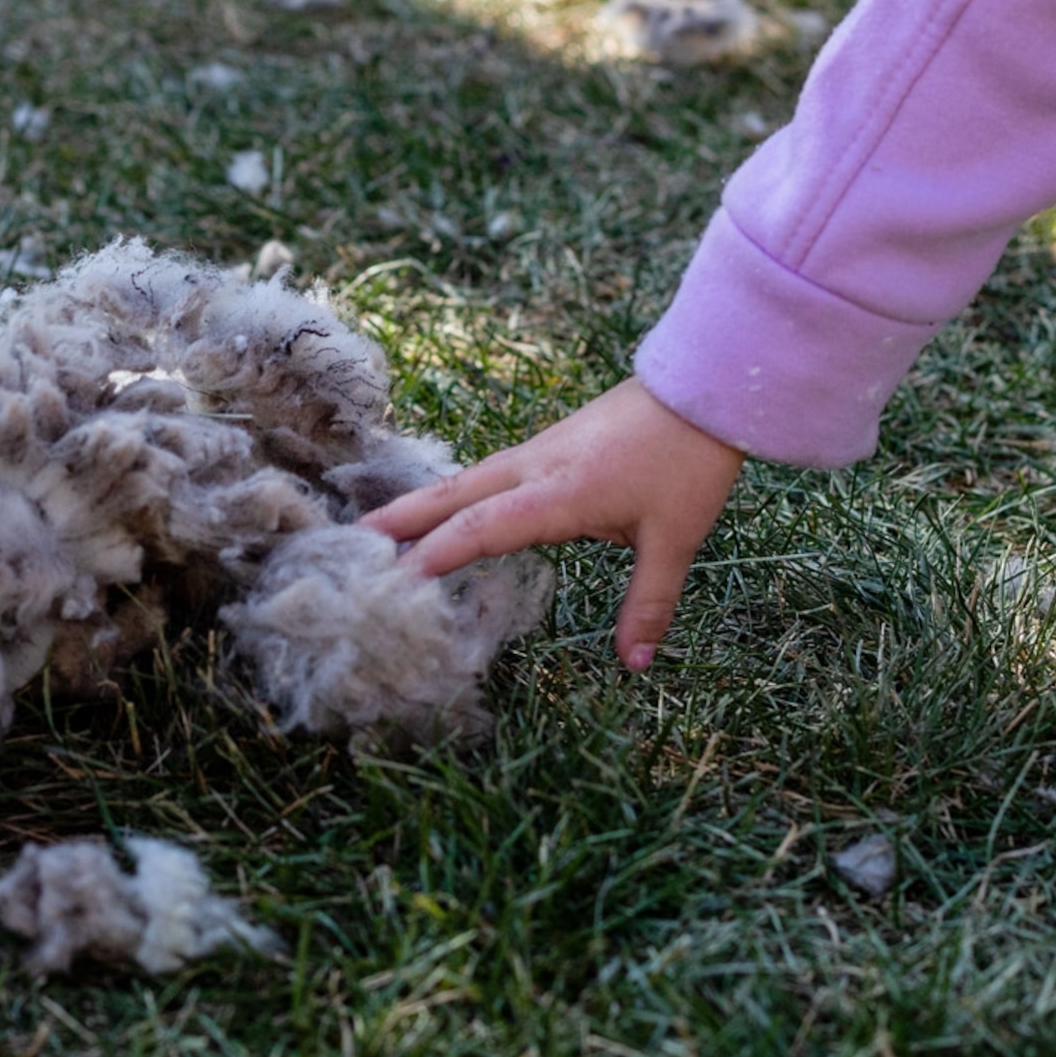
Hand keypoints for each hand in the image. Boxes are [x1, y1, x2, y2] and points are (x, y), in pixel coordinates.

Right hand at [364, 378, 742, 670]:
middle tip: (352, 543)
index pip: (484, 527)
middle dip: (403, 519)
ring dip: (422, 503)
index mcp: (559, 493)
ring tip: (379, 529)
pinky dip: (453, 492)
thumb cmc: (688, 463)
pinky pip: (486, 472)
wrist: (703, 391)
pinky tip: (445, 507)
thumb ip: (649, 604)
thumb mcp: (675, 540)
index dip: (439, 553)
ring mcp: (538, 451)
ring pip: (466, 479)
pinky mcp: (548, 445)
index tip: (396, 579)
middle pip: (454, 494)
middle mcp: (535, 468)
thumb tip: (635, 665)